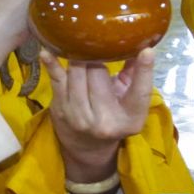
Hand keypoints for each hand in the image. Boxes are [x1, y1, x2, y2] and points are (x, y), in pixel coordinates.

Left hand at [42, 49, 155, 183]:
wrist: (88, 146)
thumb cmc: (114, 116)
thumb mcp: (130, 102)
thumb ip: (136, 76)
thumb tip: (141, 46)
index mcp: (130, 119)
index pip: (141, 93)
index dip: (145, 71)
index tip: (147, 51)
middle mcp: (105, 121)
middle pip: (98, 74)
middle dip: (95, 56)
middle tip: (95, 47)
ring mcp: (80, 116)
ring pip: (76, 73)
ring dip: (78, 58)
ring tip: (79, 48)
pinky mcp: (61, 110)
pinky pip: (56, 80)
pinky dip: (52, 65)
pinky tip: (47, 52)